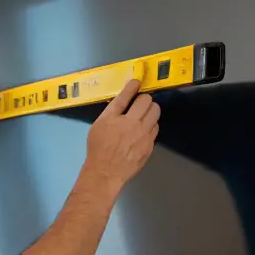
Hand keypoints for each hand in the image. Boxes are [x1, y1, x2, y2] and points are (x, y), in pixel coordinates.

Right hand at [83, 79, 158, 195]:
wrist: (106, 172)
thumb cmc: (98, 148)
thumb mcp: (99, 125)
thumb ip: (113, 110)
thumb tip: (124, 98)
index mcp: (116, 117)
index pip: (127, 95)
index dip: (133, 86)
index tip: (136, 82)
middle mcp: (132, 124)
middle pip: (148, 101)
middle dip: (144, 100)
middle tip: (139, 104)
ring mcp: (143, 135)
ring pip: (155, 113)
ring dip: (150, 111)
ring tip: (142, 117)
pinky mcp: (149, 145)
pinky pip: (155, 128)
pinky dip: (150, 126)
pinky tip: (143, 131)